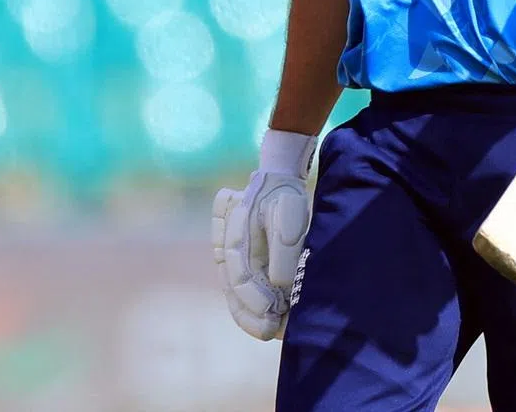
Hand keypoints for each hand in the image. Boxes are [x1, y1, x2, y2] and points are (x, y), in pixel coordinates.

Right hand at [212, 130, 316, 339]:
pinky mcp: (233, 264)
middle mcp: (225, 248)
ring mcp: (227, 258)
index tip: (273, 313)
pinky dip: (248, 308)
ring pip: (233, 294)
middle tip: (271, 331)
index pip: (241, 275)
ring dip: (249, 316)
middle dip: (252, 314)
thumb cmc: (284, 197)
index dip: (256, 298)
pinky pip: (236, 291)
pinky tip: (263, 323)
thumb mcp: (290, 213)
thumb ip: (284, 247)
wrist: (275, 183)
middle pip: (234, 289)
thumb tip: (279, 283)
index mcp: (235, 233)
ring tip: (269, 332)